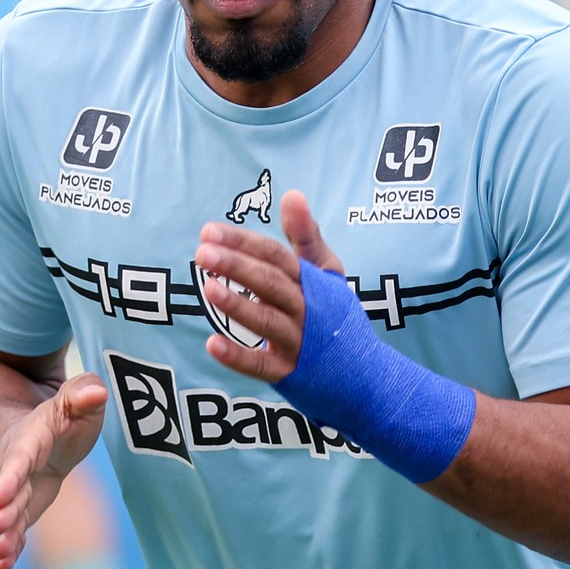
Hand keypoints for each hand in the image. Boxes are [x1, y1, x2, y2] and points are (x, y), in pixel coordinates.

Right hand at [0, 373, 107, 568]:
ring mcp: (14, 494)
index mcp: (28, 441)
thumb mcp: (72, 401)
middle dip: (0, 509)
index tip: (1, 493)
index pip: (18, 459)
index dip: (10, 476)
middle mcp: (13, 469)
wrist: (31, 439)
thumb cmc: (60, 421)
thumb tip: (97, 391)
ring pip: (7, 515)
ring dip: (4, 535)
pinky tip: (2, 567)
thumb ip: (82, 393)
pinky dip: (9, 549)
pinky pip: (12, 532)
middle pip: (6, 491)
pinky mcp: (19, 513)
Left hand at [194, 189, 342, 384]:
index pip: (275, 255)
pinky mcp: (291, 374)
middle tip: (202, 253)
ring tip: (208, 288)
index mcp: (313, 281)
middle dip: (237, 266)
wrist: (368, 374)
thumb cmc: (336, 316)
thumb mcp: (328, 273)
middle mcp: (308, 309)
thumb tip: (293, 194)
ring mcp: (301, 343)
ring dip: (238, 305)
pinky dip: (238, 356)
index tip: (208, 231)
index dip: (243, 242)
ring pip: (268, 321)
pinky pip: (263, 366)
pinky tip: (212, 343)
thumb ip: (305, 236)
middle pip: (271, 283)